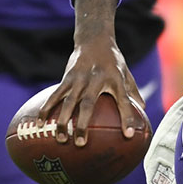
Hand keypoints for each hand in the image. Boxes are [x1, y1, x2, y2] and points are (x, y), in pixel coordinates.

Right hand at [38, 0, 144, 145]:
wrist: (94, 39)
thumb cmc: (113, 60)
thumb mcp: (126, 73)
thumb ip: (133, 92)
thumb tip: (142, 111)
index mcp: (115, 80)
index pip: (123, 101)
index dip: (127, 117)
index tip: (128, 135)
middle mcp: (96, 79)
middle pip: (88, 104)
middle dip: (83, 125)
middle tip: (80, 144)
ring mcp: (79, 78)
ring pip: (68, 102)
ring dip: (63, 121)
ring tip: (60, 139)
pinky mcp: (67, 77)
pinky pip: (55, 95)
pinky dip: (47, 109)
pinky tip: (40, 123)